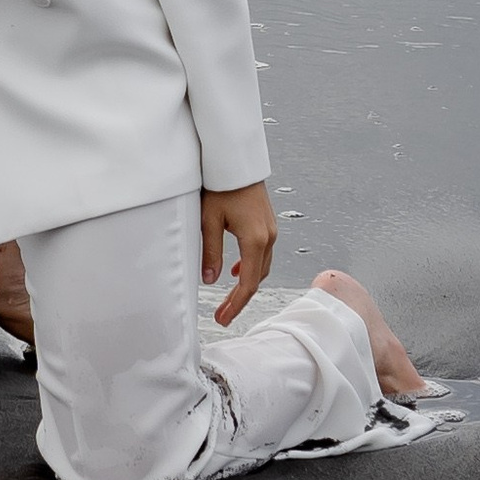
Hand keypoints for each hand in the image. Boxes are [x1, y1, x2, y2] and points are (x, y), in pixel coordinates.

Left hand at [201, 182, 276, 326]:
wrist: (236, 160)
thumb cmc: (221, 185)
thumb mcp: (209, 220)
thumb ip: (210, 252)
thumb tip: (210, 280)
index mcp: (255, 240)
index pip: (247, 283)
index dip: (235, 305)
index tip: (222, 319)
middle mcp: (269, 237)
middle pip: (256, 278)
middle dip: (239, 299)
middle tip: (222, 314)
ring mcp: (271, 230)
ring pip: (261, 267)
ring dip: (245, 283)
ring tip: (227, 298)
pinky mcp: (267, 223)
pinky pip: (262, 253)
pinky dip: (250, 267)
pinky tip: (235, 270)